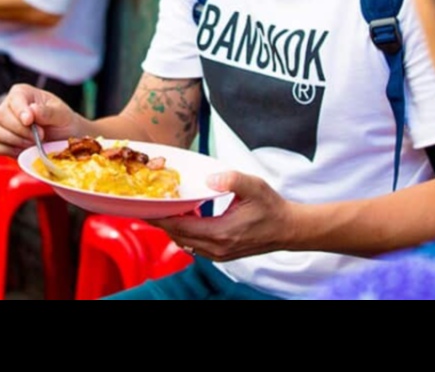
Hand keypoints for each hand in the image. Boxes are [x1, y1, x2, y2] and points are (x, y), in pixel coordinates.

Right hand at [0, 84, 83, 157]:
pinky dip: (7, 150)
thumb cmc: (63, 122)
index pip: (14, 99)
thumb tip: (32, 111)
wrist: (64, 140)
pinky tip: (23, 150)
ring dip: (13, 140)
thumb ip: (48, 112)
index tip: (30, 121)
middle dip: (20, 130)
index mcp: (23, 93)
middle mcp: (9, 107)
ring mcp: (3, 124)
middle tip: (40, 136)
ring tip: (32, 144)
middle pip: (1, 115)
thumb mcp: (62, 115)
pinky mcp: (1, 141)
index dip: (20, 111)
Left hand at [149, 172, 291, 263]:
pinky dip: (185, 233)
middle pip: (178, 236)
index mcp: (222, 232)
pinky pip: (195, 246)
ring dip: (173, 228)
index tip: (145, 207)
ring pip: (185, 243)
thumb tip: (209, 178)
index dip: (161, 217)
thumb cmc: (272, 207)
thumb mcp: (254, 186)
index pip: (181, 226)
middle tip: (147, 205)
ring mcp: (219, 254)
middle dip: (161, 222)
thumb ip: (231, 179)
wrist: (289, 229)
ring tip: (163, 210)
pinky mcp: (222, 255)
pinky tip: (185, 217)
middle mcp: (217, 247)